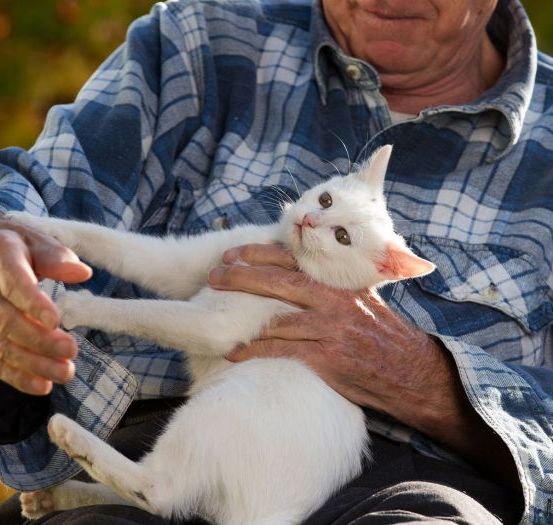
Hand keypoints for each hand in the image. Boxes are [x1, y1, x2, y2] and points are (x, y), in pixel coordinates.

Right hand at [0, 203, 91, 395]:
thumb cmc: (12, 241)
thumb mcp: (34, 237)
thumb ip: (56, 256)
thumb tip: (83, 273)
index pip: (12, 281)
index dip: (33, 302)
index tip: (57, 320)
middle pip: (5, 320)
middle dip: (39, 340)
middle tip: (72, 350)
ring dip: (32, 364)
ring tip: (65, 373)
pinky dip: (15, 376)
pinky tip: (42, 385)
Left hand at [208, 243, 444, 424]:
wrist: (410, 371)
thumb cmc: (381, 333)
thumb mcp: (361, 297)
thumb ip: (332, 284)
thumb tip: (297, 271)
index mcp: (338, 283)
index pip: (293, 260)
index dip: (259, 254)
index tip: (232, 253)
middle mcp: (333, 301)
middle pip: (279, 282)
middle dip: (242, 277)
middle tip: (214, 276)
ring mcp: (330, 330)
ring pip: (277, 318)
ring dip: (243, 319)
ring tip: (215, 319)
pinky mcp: (328, 359)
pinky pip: (283, 352)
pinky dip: (256, 351)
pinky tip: (234, 353)